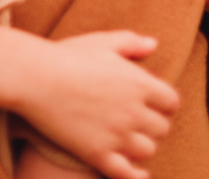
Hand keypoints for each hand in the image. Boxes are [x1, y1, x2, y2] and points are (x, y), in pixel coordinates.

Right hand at [0, 24, 177, 178]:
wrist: (37, 78)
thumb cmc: (68, 57)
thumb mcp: (103, 43)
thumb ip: (131, 43)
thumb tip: (153, 44)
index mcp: (140, 83)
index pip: (171, 102)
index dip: (163, 104)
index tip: (153, 104)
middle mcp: (134, 111)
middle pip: (162, 129)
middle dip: (152, 126)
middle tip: (139, 123)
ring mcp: (117, 135)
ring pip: (147, 151)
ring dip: (141, 147)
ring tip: (130, 141)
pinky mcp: (99, 155)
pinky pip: (128, 174)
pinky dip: (135, 175)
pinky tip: (135, 172)